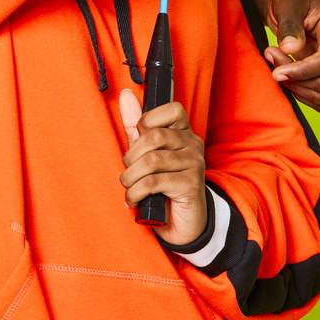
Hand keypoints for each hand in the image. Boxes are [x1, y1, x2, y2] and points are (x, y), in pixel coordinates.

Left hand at [118, 89, 207, 247]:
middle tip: (128, 171)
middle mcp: (193, 145)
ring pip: (152, 161)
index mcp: (183, 132)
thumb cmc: (161, 186)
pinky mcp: (191, 185)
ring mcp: (194, 164)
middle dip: (132, 155)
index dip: (148, 120)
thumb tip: (125, 95)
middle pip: (155, 137)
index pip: (172, 109)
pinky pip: (154, 182)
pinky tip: (134, 199)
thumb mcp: (146, 155)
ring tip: (129, 187)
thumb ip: (136, 127)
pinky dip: (136, 192)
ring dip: (131, 177)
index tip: (138, 139)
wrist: (181, 224)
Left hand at [260, 0, 319, 111]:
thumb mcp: (286, 0)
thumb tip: (291, 49)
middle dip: (294, 78)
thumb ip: (289, 24)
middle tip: (269, 55)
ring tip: (274, 60)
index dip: (301, 72)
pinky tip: (285, 71)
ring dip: (295, 86)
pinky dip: (300, 91)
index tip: (275, 72)